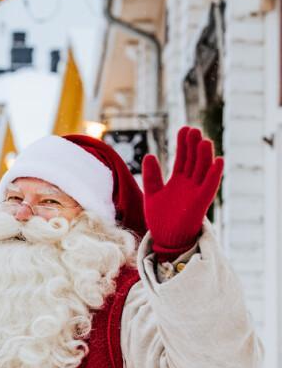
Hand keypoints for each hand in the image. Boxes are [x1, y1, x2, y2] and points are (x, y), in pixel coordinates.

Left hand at [141, 127, 222, 257]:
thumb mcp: (151, 193)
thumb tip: (149, 155)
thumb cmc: (159, 217)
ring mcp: (197, 191)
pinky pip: (211, 185)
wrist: (164, 238)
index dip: (183, 144)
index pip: (182, 157)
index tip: (184, 129)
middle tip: (193, 129)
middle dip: (193, 145)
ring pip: (203, 170)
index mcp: (178, 180)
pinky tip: (218, 160)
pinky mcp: (202, 201)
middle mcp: (190, 184)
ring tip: (204, 140)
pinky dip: (215, 173)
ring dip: (204, 155)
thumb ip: (151, 176)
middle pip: (193, 160)